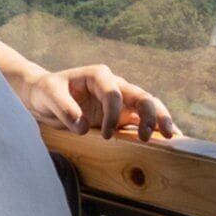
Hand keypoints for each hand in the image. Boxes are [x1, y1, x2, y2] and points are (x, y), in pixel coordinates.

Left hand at [28, 64, 177, 140]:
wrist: (43, 96)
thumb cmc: (46, 91)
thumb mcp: (49, 96)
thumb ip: (65, 109)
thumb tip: (82, 127)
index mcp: (99, 76)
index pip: (114, 93)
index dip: (113, 114)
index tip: (104, 134)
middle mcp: (114, 85)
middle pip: (141, 96)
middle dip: (150, 114)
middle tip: (148, 135)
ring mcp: (120, 101)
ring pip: (147, 107)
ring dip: (159, 120)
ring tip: (171, 136)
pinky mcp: (120, 116)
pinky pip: (141, 121)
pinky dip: (155, 128)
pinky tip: (169, 139)